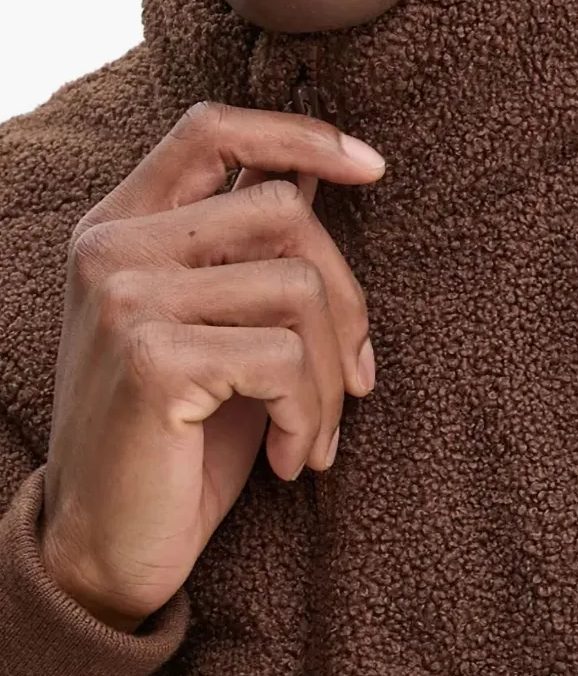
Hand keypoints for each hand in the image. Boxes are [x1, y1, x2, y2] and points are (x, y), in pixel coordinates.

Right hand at [38, 101, 384, 631]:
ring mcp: (125, 298)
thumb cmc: (175, 441)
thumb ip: (249, 256)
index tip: (373, 167)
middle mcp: (112, 247)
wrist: (106, 548)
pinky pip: (285, 359)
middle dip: (348, 301)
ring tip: (317, 436)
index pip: (211, 128)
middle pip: (283, 211)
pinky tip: (294, 461)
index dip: (300, 135)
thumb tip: (321, 175)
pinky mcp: (151, 359)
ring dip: (332, 380)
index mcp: (121, 227)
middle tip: (355, 380)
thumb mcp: (216, 333)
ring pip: (298, 289)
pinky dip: (310, 417)